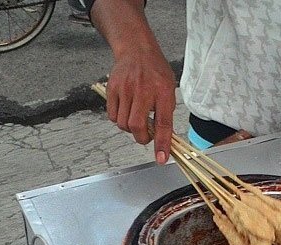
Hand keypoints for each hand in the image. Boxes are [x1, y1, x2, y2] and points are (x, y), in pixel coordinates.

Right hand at [106, 48, 175, 164]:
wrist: (136, 49)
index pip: (163, 123)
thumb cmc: (155, 71)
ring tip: (136, 117)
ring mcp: (126, 89)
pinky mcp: (112, 89)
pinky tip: (126, 110)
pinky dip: (119, 119)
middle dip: (141, 138)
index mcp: (163, 91)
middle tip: (145, 135)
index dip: (162, 144)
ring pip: (123, 124)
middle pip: (137, 126)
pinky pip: (112, 116)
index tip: (162, 159)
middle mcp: (143, 90)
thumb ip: (166, 112)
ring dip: (130, 128)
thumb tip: (163, 138)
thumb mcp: (169, 89)